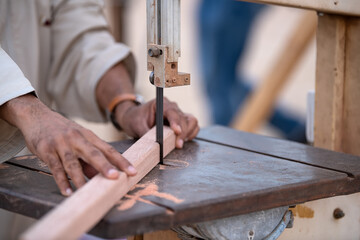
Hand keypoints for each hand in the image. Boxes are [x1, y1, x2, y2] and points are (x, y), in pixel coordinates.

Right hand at [0, 94, 136, 195]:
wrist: (36, 116)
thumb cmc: (62, 131)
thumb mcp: (79, 140)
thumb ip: (89, 159)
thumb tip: (101, 177)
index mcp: (88, 136)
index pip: (108, 149)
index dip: (121, 160)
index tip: (132, 171)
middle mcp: (76, 138)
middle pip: (93, 153)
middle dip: (105, 166)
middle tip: (116, 177)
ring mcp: (61, 144)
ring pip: (73, 163)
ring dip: (81, 178)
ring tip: (88, 192)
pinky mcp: (46, 150)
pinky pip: (55, 168)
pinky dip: (62, 181)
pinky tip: (68, 192)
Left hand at [116, 97, 199, 147]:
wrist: (135, 118)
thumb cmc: (135, 120)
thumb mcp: (137, 127)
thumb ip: (147, 135)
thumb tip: (155, 145)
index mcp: (161, 103)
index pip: (172, 111)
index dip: (176, 122)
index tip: (176, 131)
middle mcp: (172, 107)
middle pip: (183, 118)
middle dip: (182, 132)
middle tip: (178, 145)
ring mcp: (178, 113)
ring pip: (191, 121)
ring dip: (188, 132)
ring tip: (180, 143)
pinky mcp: (181, 121)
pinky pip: (192, 125)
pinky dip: (191, 133)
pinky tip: (184, 140)